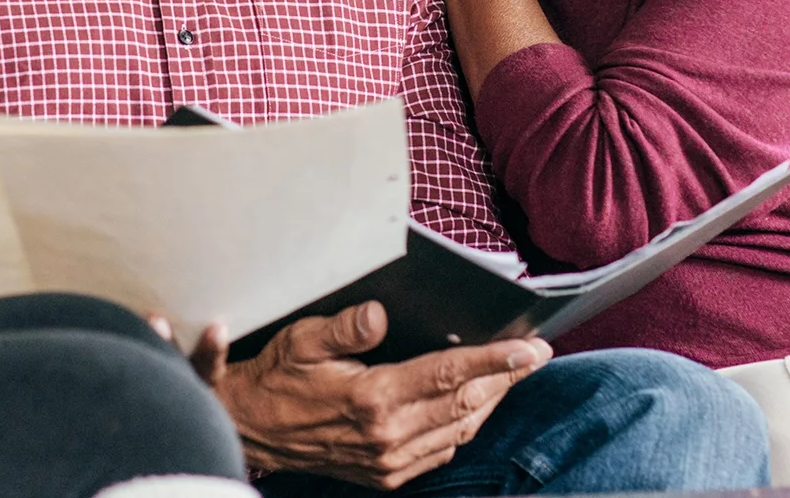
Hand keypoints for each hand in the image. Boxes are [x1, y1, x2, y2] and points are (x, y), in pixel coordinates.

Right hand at [186, 302, 549, 488]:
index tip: (530, 348)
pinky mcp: (386, 474)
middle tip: (538, 354)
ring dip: (492, 402)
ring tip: (515, 374)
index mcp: (372, 399)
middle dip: (507, 376)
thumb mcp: (301, 341)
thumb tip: (380, 315)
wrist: (251, 431)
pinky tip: (474, 406)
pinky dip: (465, 426)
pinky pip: (442, 451)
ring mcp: (390, 461)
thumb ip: (346, 328)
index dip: (495, 360)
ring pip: (460, 430)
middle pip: (466, 403)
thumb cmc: (274, 379)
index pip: (449, 375)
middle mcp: (388, 436)